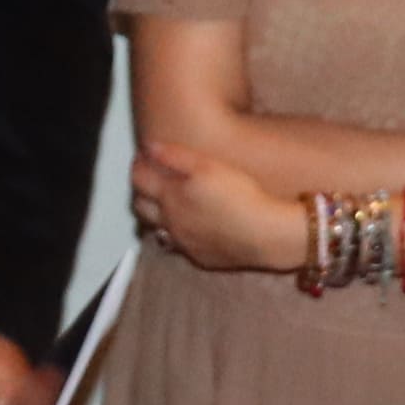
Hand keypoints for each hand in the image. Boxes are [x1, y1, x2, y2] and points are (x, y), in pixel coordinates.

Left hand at [125, 145, 308, 275]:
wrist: (266, 234)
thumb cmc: (240, 197)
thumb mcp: (208, 167)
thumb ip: (175, 156)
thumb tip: (149, 147)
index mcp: (170, 197)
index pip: (138, 179)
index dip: (139, 164)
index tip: (146, 157)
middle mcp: (171, 222)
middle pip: (140, 207)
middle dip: (142, 191)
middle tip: (154, 179)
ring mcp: (184, 243)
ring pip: (157, 230)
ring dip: (157, 216)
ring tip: (171, 204)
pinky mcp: (200, 257)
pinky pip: (180, 246)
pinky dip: (180, 235)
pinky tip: (195, 226)